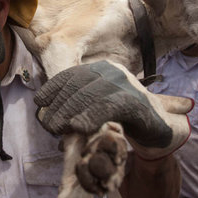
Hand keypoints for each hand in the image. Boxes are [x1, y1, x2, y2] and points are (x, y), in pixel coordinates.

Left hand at [34, 60, 192, 155]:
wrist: (158, 127)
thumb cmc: (122, 118)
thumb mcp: (96, 106)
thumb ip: (76, 104)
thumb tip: (46, 113)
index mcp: (101, 69)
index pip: (71, 75)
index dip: (53, 88)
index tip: (40, 102)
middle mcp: (112, 72)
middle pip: (77, 86)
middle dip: (59, 106)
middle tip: (49, 125)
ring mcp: (125, 84)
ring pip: (90, 95)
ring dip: (69, 113)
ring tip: (57, 129)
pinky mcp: (136, 102)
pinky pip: (108, 107)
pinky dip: (91, 116)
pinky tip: (78, 127)